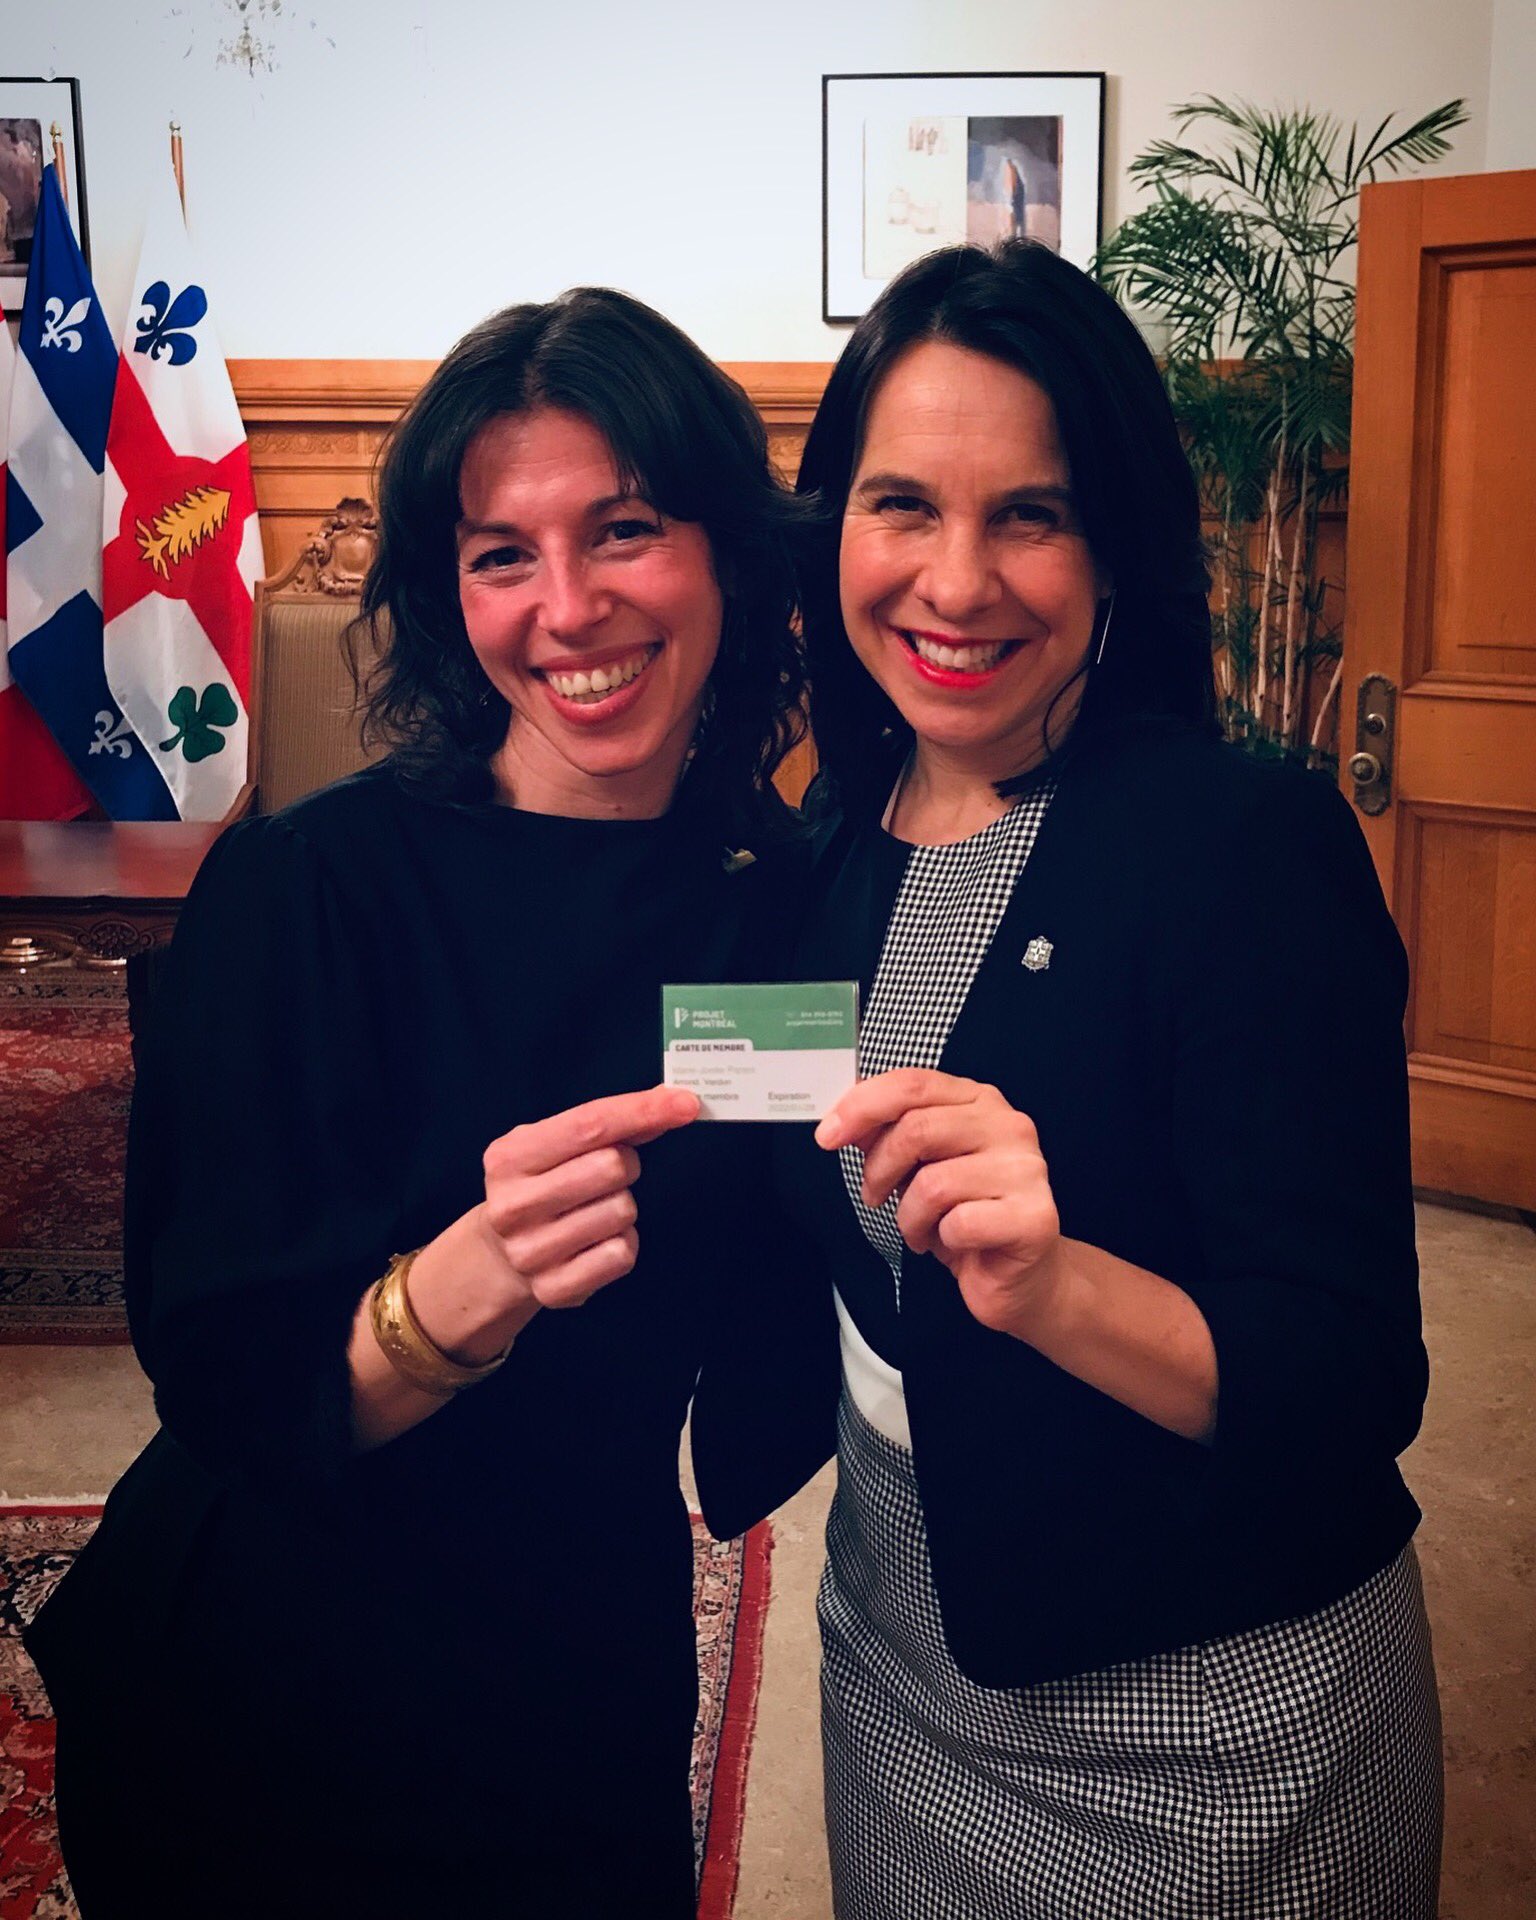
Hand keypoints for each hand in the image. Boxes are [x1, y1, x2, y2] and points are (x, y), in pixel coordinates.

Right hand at [479, 1084, 699, 1310]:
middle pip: (612, 1166)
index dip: (642, 1110)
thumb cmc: (538, 1187)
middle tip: (605, 1175)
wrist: (501, 1255)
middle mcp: (513, 1206)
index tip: (685, 1103)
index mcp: (509, 1159)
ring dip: (622, 1206)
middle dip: (624, 1165)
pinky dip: (622, 1242)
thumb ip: (607, 1124)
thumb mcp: (552, 1145)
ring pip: (622, 1211)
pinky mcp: (554, 1289)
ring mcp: (532, 1252)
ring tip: (593, 1210)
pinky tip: (596, 1241)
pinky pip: (622, 1253)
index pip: (589, 1124)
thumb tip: (669, 1103)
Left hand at [815, 1069, 1063, 1339]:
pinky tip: (951, 1243)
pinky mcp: (1033, 1217)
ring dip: (910, 1215)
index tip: (828, 1135)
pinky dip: (941, 1239)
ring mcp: (1026, 1170)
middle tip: (875, 1195)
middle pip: (918, 1129)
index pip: (913, 1084)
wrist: (1020, 1276)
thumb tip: (843, 1116)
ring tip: (920, 1227)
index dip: (862, 1106)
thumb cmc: (968, 1217)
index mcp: (979, 1102)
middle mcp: (1009, 1127)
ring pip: (934, 1182)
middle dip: (880, 1168)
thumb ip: (888, 1135)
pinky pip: (960, 1223)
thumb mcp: (919, 1167)